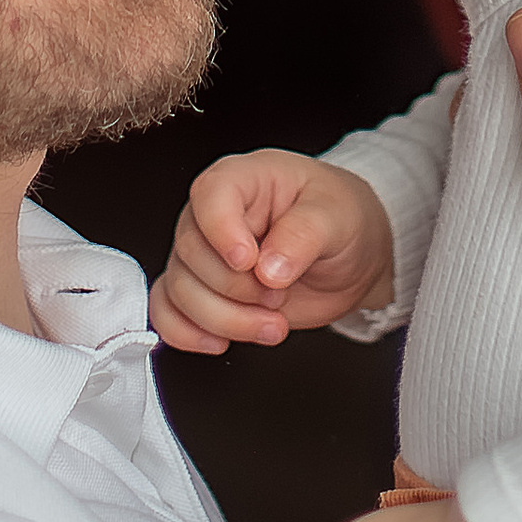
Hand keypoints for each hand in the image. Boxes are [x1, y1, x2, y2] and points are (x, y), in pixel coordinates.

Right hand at [152, 149, 393, 354]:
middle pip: (191, 253)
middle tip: (279, 296)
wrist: (353, 257)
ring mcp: (205, 255)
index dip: (222, 232)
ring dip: (224, 320)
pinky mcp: (204, 291)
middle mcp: (215, 215)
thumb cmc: (342, 218)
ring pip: (180, 289)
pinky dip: (187, 333)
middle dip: (237, 290)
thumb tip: (271, 268)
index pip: (211, 195)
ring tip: (272, 324)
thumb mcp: (337, 217)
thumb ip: (304, 235)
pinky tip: (220, 342)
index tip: (250, 262)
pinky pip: (168, 311)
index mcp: (245, 179)